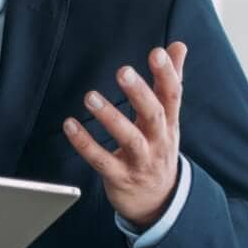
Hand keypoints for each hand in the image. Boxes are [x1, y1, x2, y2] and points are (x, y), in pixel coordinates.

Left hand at [64, 43, 186, 230]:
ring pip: (129, 139)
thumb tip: (178, 46)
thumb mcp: (168, 117)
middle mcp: (158, 141)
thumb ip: (170, 81)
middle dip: (140, 93)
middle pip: (154, 115)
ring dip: (110, 117)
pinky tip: (69, 125)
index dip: (168, 74)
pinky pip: (101, 160)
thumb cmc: (158, 149)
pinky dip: (85, 144)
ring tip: (90, 96)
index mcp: (169, 123)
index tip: (158, 52)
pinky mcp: (120, 177)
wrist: (158, 201)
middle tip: (123, 71)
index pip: (173, 95)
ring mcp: (140, 161)